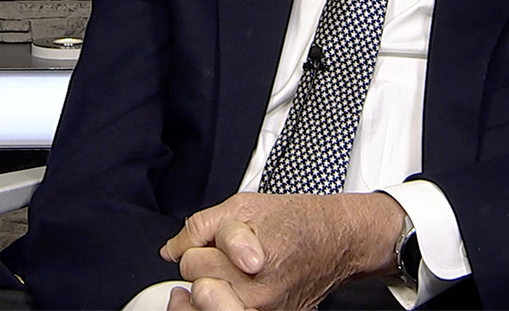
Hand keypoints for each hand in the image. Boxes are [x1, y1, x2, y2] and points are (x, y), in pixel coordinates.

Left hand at [160, 192, 404, 309]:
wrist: (336, 241)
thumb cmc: (296, 221)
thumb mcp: (245, 206)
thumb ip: (202, 225)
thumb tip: (172, 249)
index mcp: (256, 259)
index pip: (194, 261)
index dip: (198, 244)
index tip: (214, 239)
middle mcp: (261, 294)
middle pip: (199, 285)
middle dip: (202, 265)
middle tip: (221, 254)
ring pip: (208, 306)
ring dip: (207, 289)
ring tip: (219, 275)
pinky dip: (215, 305)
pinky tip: (219, 292)